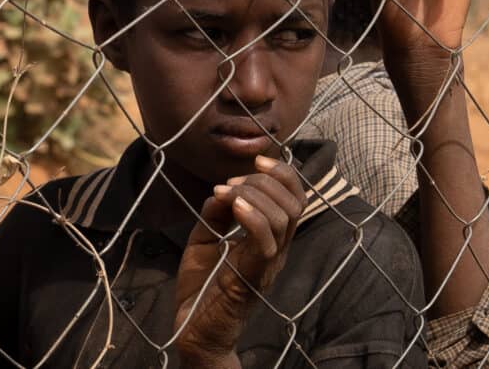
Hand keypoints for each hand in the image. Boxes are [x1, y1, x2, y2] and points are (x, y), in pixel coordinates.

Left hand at [173, 155, 304, 364]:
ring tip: (229, 195)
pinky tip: (233, 205)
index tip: (258, 160)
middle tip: (233, 183)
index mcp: (272, 238)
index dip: (284, 173)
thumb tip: (225, 188)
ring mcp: (269, 264)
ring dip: (254, 195)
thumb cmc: (201, 284)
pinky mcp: (253, 276)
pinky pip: (266, 241)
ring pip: (283, 217)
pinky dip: (252, 216)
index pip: (296, 198)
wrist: (192, 329)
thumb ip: (216, 211)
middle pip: (294, 202)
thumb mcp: (206, 237)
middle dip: (265, 180)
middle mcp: (278, 249)